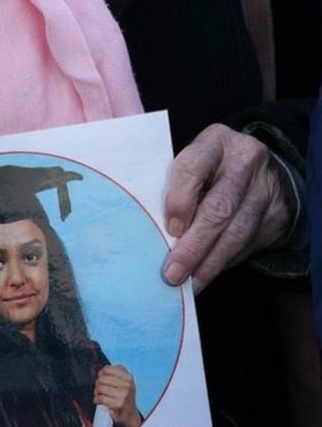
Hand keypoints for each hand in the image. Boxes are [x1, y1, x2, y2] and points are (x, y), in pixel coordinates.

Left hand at [94, 365, 141, 426]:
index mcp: (128, 377)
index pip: (107, 369)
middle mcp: (127, 385)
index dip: (101, 373)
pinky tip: (99, 401)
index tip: (101, 377)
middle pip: (101, 379)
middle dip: (97, 384)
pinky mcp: (118, 404)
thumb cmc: (124, 397)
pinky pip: (100, 398)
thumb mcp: (125, 382)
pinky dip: (96, 400)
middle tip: (99, 389)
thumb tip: (102, 370)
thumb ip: (116, 373)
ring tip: (100, 395)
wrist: (130, 414)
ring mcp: (123, 395)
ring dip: (96, 392)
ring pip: (100, 388)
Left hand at [162, 124, 292, 293]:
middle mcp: (245, 160)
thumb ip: (172, 188)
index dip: (180, 199)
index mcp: (214, 143)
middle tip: (173, 274)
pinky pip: (250, 243)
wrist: (256, 167)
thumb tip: (148, 231)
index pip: (193, 166)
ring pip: (237, 232)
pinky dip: (225, 262)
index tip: (170, 229)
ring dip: (210, 263)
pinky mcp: (278, 212)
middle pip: (219, 208)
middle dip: (194, 246)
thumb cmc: (206, 170)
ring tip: (189, 283)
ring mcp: (265, 186)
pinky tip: (207, 274)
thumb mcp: (189, 165)